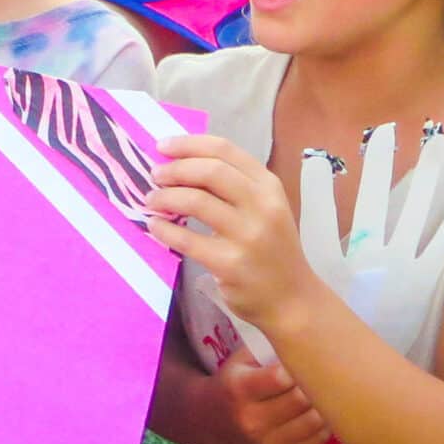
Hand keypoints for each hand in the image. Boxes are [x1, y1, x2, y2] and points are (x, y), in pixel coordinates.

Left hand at [143, 134, 319, 332]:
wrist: (292, 300)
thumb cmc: (271, 250)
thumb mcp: (265, 209)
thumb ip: (234, 186)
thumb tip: (181, 164)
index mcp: (269, 186)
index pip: (225, 150)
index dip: (189, 144)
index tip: (163, 146)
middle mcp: (263, 206)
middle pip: (210, 170)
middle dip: (175, 169)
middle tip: (155, 175)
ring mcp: (248, 236)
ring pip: (196, 201)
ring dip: (165, 197)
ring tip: (151, 199)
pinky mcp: (230, 264)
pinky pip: (187, 239)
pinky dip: (164, 229)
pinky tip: (154, 225)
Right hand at [208, 355, 332, 443]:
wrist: (207, 422)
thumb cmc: (231, 382)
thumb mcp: (240, 360)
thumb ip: (269, 348)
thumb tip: (309, 337)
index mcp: (240, 390)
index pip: (282, 377)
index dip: (296, 366)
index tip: (301, 361)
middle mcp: (251, 420)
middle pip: (301, 400)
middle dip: (313, 385)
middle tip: (317, 377)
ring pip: (315, 422)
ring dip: (322, 406)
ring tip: (320, 394)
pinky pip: (316, 441)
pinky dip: (322, 426)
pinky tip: (315, 414)